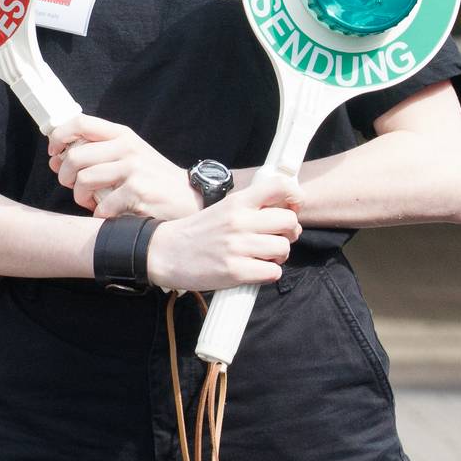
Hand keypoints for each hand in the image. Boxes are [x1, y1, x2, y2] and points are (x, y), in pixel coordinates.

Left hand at [47, 115, 196, 217]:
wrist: (189, 197)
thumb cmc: (153, 178)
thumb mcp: (130, 153)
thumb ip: (99, 150)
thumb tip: (58, 157)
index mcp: (121, 134)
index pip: (79, 122)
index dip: (59, 137)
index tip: (55, 154)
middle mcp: (126, 147)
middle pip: (75, 157)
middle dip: (65, 177)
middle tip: (72, 186)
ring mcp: (133, 168)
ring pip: (83, 181)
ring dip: (81, 197)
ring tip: (91, 201)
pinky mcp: (137, 191)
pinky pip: (101, 206)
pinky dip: (100, 214)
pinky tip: (110, 213)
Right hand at [144, 171, 301, 291]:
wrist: (166, 253)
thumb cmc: (198, 232)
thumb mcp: (223, 209)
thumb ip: (251, 206)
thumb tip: (287, 207)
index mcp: (237, 202)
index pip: (279, 187)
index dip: (295, 196)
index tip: (294, 206)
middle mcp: (239, 221)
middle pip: (290, 221)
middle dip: (289, 232)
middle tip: (277, 237)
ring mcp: (238, 247)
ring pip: (284, 248)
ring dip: (279, 255)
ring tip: (263, 255)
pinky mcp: (236, 272)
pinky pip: (273, 272)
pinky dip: (269, 273)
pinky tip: (255, 269)